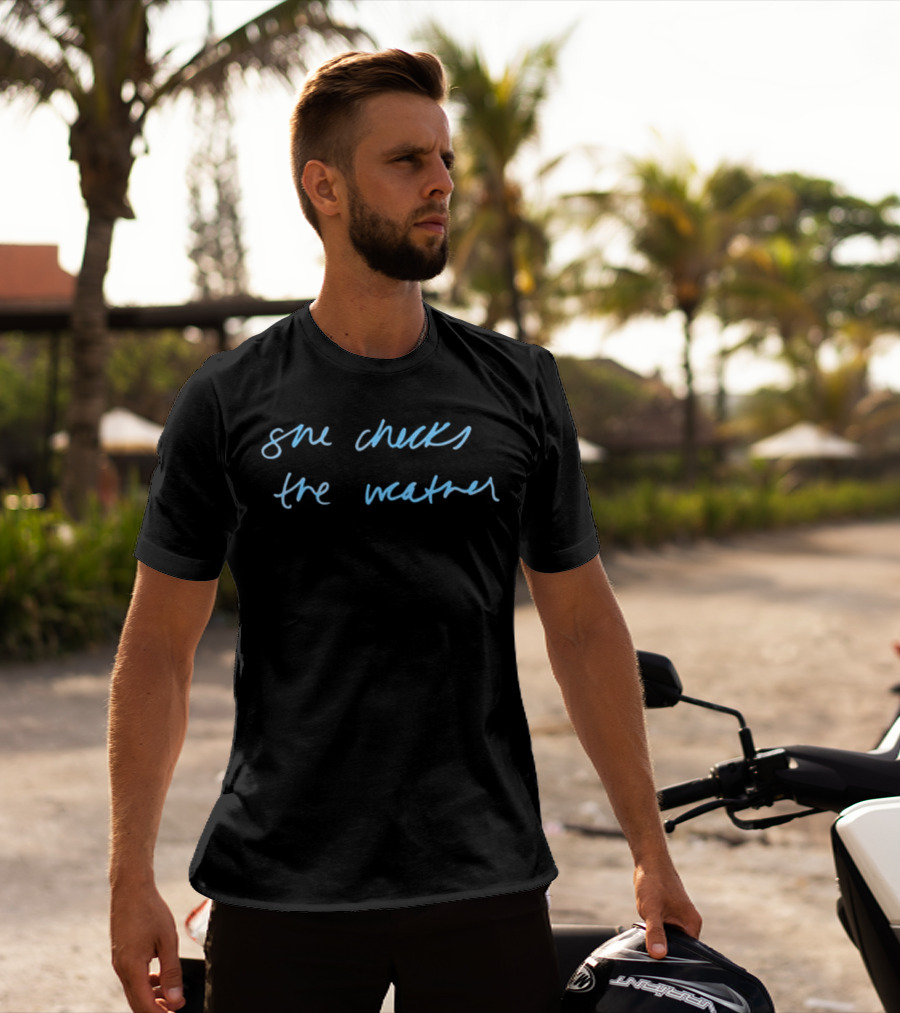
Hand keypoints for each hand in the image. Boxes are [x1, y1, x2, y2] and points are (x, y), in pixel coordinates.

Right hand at [110, 883, 185, 1011]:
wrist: (130, 888)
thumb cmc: (150, 910)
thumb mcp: (167, 940)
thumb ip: (171, 972)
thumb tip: (175, 999)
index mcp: (131, 968)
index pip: (144, 1005)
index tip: (177, 1012)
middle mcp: (121, 969)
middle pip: (137, 1002)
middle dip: (156, 1009)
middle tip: (176, 1007)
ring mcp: (118, 962)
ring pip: (134, 991)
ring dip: (152, 997)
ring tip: (172, 994)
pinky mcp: (121, 955)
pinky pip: (132, 978)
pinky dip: (146, 983)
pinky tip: (160, 977)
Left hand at [634, 859, 701, 959]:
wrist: (649, 862)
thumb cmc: (653, 882)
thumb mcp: (651, 910)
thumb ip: (655, 932)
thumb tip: (659, 955)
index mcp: (692, 924)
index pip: (688, 954)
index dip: (673, 960)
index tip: (659, 963)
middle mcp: (689, 923)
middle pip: (679, 948)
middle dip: (664, 950)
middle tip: (649, 949)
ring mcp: (681, 919)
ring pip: (670, 940)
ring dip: (659, 939)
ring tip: (648, 934)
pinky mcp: (672, 915)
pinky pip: (665, 931)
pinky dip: (656, 932)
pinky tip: (646, 927)